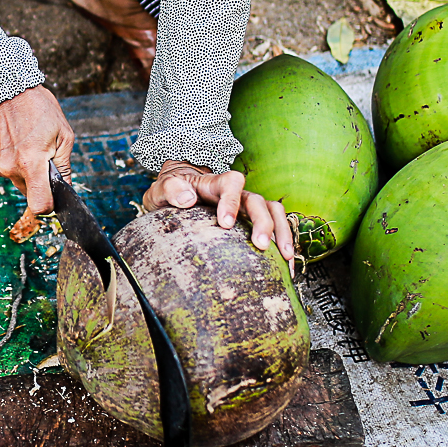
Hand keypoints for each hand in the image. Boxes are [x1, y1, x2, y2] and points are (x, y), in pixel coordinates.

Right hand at [0, 85, 74, 223]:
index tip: (54, 196)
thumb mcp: (63, 135)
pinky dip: (14, 164)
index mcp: (31, 162)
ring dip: (26, 171)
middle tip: (43, 155)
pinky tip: (16, 144)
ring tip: (28, 144)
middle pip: (30, 193)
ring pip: (19, 182)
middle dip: (40, 181)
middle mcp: (10, 168)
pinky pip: (7, 173)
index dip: (50, 205)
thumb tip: (65, 188)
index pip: (39, 205)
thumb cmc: (38, 108)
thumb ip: (64, 166)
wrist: (5, 90)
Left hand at [142, 162, 295, 262]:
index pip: (230, 183)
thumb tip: (187, 198)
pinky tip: (286, 264)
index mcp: (214, 183)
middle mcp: (235, 193)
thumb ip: (170, 189)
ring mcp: (246, 206)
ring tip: (286, 257)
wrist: (178, 191)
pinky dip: (283, 242)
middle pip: (257, 200)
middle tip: (261, 245)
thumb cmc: (171, 192)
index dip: (231, 201)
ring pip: (272, 210)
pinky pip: (274, 225)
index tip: (225, 224)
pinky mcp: (251, 220)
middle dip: (262, 222)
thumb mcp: (161, 188)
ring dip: (281, 231)